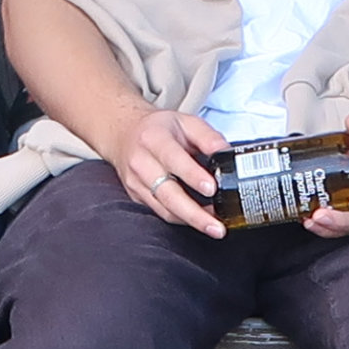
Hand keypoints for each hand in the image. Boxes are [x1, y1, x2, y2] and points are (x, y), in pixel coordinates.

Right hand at [105, 106, 232, 237]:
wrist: (123, 134)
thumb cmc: (157, 129)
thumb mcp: (185, 121)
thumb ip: (207, 136)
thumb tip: (225, 152)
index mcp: (153, 139)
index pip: (172, 159)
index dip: (192, 175)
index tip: (211, 188)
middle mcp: (141, 162)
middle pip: (167, 193)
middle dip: (194, 214)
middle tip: (217, 226)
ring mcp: (136, 182)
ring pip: (164, 208)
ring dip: (190, 220)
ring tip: (214, 226)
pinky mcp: (136, 196)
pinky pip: (160, 212)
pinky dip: (181, 219)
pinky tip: (198, 219)